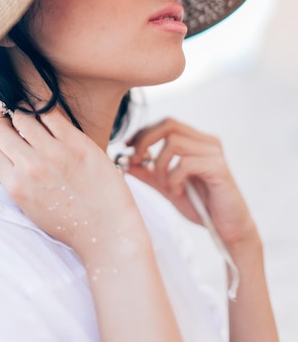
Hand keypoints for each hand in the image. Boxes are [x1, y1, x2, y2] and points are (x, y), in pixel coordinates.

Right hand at [0, 107, 143, 257]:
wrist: (107, 230)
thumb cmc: (70, 221)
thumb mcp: (31, 207)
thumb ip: (17, 180)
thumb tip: (9, 149)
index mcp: (16, 186)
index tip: (7, 136)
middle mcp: (30, 167)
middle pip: (0, 129)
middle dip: (6, 123)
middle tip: (18, 125)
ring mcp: (53, 153)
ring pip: (23, 116)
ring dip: (26, 115)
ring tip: (36, 121)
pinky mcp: (76, 143)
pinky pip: (51, 113)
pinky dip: (46, 111)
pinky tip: (51, 119)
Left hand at [126, 118, 255, 247]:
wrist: (229, 229)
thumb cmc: (202, 207)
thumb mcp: (168, 188)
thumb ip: (149, 174)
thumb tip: (124, 162)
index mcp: (196, 141)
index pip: (166, 124)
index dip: (143, 133)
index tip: (128, 149)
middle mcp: (207, 142)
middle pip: (169, 125)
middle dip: (145, 141)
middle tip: (136, 161)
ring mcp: (214, 153)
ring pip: (174, 142)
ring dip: (160, 164)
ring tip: (165, 185)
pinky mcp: (218, 168)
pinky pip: (185, 163)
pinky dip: (173, 177)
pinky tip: (177, 191)